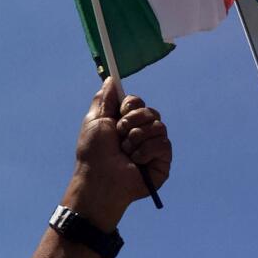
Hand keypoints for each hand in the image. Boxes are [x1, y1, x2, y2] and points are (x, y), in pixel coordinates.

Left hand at [62, 77, 170, 229]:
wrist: (99, 179)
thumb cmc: (93, 153)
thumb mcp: (95, 120)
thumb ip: (104, 99)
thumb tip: (111, 78)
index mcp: (125, 123)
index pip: (137, 102)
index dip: (130, 105)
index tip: (119, 114)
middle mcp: (141, 133)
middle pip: (150, 111)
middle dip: (132, 122)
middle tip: (119, 136)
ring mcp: (153, 147)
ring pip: (159, 126)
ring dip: (137, 138)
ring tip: (126, 152)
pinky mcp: (163, 161)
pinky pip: (163, 143)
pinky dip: (146, 151)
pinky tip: (136, 161)